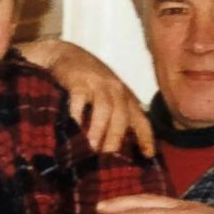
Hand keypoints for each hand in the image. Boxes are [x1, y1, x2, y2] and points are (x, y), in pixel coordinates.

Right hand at [17, 39, 154, 156]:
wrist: (65, 54)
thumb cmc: (87, 81)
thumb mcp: (106, 96)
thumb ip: (113, 117)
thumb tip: (113, 149)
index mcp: (125, 97)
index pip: (140, 119)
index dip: (146, 137)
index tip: (148, 155)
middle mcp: (116, 89)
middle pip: (121, 117)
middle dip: (115, 139)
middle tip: (107, 159)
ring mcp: (97, 83)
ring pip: (104, 109)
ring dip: (98, 129)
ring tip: (91, 148)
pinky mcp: (78, 80)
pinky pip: (80, 99)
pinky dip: (77, 114)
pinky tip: (73, 127)